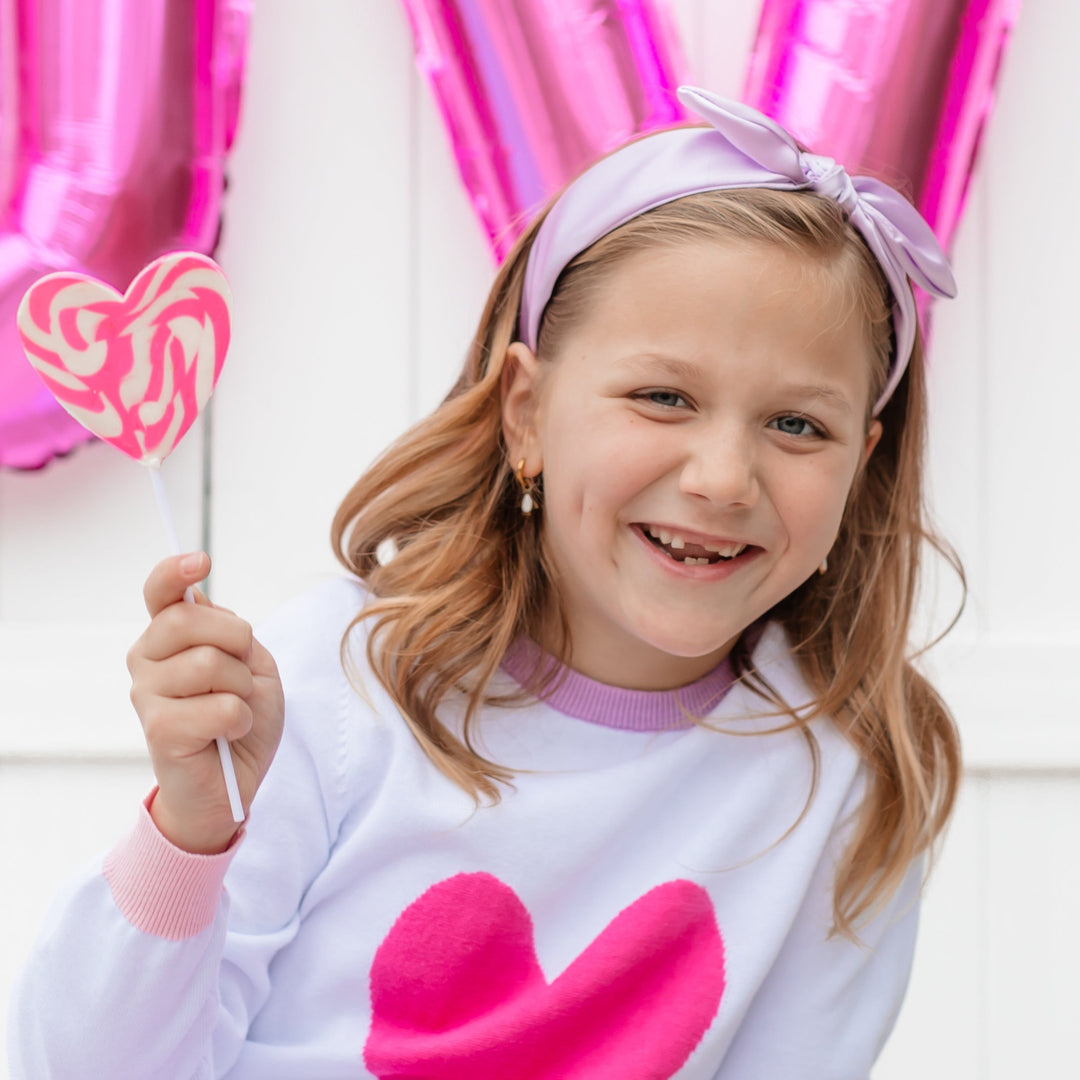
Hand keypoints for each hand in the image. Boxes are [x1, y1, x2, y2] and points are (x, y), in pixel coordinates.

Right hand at [127, 553, 284, 853]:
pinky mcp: (159, 730)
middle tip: (243, 673)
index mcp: (168, 638)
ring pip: (210, 663)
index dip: (174, 572)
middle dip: (236, 641)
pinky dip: (240, 719)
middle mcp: (147, 660)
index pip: (159, 593)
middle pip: (190, 620)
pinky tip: (230, 733)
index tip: (199, 561)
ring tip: (236, 711)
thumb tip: (203, 601)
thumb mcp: (252, 666)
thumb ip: (231, 634)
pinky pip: (220, 707)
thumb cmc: (240, 720)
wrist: (232, 783)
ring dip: (242, 689)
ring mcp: (146, 694)